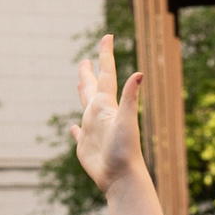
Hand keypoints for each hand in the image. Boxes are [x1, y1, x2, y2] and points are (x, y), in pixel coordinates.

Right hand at [71, 35, 147, 198]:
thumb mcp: (126, 121)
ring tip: (79, 84)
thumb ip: (130, 97)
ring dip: (82, 94)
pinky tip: (74, 128)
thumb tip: (140, 73)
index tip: (107, 37)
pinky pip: (78, 135)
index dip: (105, 56)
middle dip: (89, 73)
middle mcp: (100, 115)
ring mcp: (93, 130)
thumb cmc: (125, 150)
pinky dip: (75, 130)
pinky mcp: (85, 146)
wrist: (121, 178)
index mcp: (107, 106)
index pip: (106, 75)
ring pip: (85, 107)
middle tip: (86, 59)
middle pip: (93, 88)